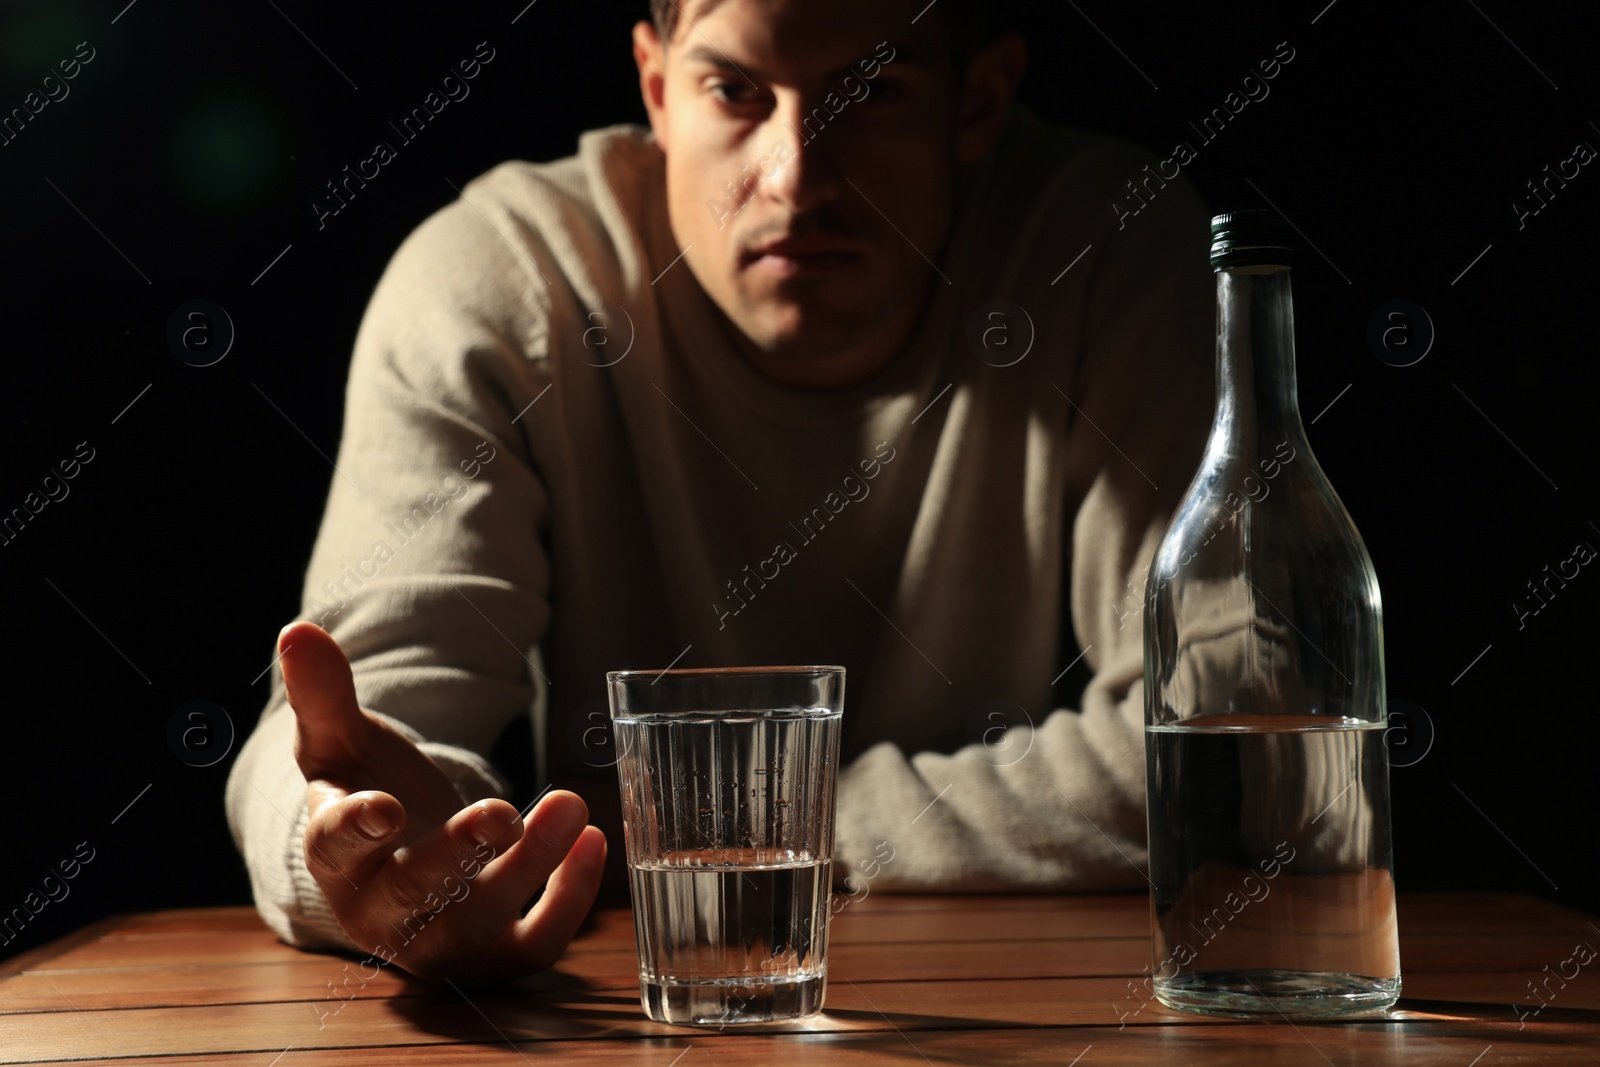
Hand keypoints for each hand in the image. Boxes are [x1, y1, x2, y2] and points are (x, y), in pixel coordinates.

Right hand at [278, 621, 606, 981]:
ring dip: (531, 868)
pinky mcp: (494, 957)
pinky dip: (569, 902)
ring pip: (482, 920)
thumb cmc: (368, 793)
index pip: (333, 849)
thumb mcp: (342, 744)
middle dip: (457, 855)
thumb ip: (324, 694)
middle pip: (414, 893)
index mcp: (336, 857)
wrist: (401, 865)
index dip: (353, 830)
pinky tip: (591, 841)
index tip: (381, 809)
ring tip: (571, 805)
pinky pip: (534, 947)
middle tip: (501, 811)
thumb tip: (297, 630)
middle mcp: (381, 913)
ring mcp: (439, 941)